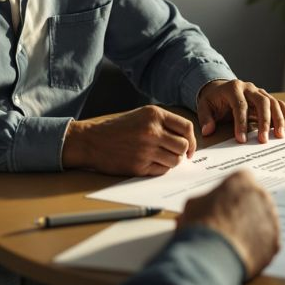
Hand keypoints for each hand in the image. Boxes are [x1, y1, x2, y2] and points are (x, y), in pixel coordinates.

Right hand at [63, 105, 196, 175]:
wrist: (92, 141)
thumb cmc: (118, 128)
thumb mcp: (142, 115)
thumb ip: (164, 123)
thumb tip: (187, 139)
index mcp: (154, 115)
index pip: (187, 127)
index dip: (192, 140)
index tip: (189, 147)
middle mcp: (152, 131)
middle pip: (183, 146)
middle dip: (182, 152)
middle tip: (175, 154)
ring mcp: (145, 149)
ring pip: (175, 161)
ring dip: (172, 162)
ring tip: (161, 158)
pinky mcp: (139, 166)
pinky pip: (161, 170)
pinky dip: (160, 169)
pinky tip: (150, 163)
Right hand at [178, 171, 279, 279]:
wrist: (210, 256)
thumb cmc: (200, 226)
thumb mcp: (194, 205)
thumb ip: (206, 201)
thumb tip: (204, 207)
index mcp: (242, 179)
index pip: (241, 181)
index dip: (232, 194)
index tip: (226, 203)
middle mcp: (261, 195)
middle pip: (255, 200)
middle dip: (245, 210)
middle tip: (230, 224)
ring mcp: (271, 219)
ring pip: (263, 222)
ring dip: (253, 229)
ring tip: (235, 242)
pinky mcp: (275, 242)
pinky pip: (267, 243)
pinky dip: (258, 248)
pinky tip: (243, 254)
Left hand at [197, 79, 284, 143]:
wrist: (220, 88)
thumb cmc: (213, 99)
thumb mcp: (204, 106)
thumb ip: (205, 118)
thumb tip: (208, 130)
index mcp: (233, 88)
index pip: (240, 105)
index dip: (241, 123)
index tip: (242, 140)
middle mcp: (249, 87)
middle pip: (262, 102)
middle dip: (264, 121)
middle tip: (264, 140)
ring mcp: (259, 91)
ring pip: (273, 102)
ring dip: (278, 119)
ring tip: (280, 135)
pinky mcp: (266, 97)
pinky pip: (279, 104)